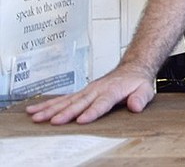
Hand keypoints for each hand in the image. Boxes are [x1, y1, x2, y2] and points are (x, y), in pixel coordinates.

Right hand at [25, 64, 155, 124]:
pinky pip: (63, 99)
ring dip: (51, 109)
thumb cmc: (137, 81)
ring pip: (66, 101)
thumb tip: (135, 106)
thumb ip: (140, 98)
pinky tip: (35, 110)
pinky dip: (48, 104)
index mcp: (112, 90)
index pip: (101, 103)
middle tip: (54, 121)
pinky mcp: (81, 93)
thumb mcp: (145, 89)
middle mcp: (96, 90)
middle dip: (65, 113)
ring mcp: (87, 91)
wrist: (132, 68)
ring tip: (37, 117)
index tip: (82, 119)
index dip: (92, 111)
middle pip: (79, 103)